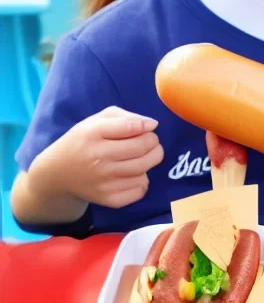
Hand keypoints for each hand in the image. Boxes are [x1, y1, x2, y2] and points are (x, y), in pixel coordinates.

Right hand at [30, 106, 163, 209]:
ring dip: (152, 159)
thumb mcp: (96, 120)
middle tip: (151, 140)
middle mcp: (97, 158)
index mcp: (92, 133)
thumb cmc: (83, 141)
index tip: (151, 126)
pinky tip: (135, 174)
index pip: (128, 127)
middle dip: (154, 142)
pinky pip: (140, 189)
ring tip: (146, 155)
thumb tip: (151, 124)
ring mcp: (102, 181)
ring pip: (144, 169)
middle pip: (141, 148)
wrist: (57, 175)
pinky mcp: (107, 199)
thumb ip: (125, 117)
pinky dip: (144, 180)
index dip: (146, 126)